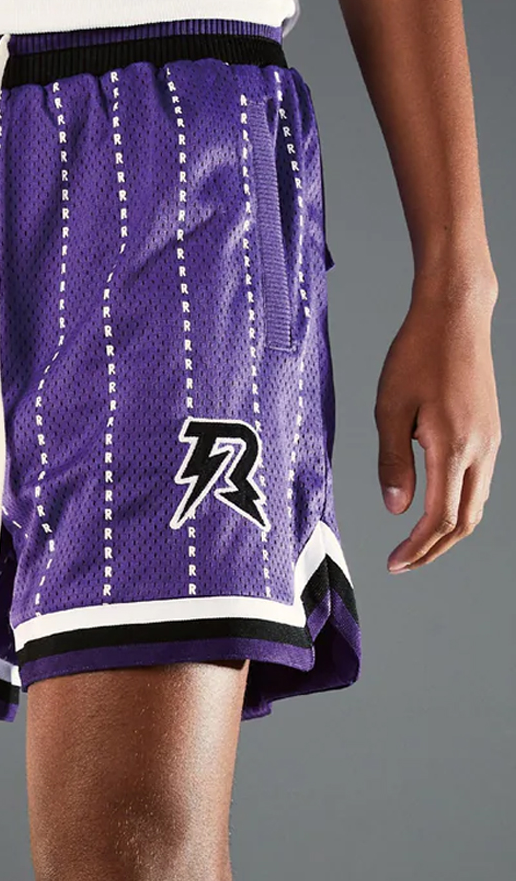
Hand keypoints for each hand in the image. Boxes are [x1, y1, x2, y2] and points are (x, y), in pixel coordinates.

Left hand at [374, 273, 500, 571]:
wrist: (455, 316)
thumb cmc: (416, 356)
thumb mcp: (390, 409)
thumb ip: (393, 462)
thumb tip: (398, 510)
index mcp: (455, 446)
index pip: (441, 517)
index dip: (417, 547)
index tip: (393, 564)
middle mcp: (481, 450)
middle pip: (466, 521)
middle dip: (434, 549)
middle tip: (402, 564)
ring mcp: (490, 441)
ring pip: (476, 504)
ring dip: (447, 531)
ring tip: (414, 545)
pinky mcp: (489, 432)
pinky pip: (478, 483)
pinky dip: (457, 507)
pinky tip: (433, 509)